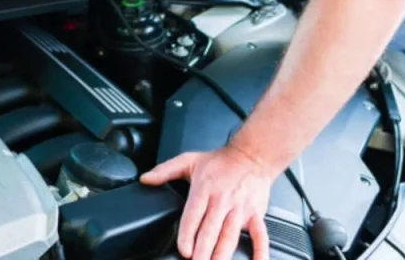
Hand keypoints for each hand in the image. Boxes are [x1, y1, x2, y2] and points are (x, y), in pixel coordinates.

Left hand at [140, 145, 272, 259]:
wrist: (252, 155)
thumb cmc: (221, 161)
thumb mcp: (189, 160)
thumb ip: (164, 170)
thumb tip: (145, 179)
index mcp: (204, 189)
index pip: (194, 216)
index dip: (188, 235)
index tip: (184, 250)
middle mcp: (222, 201)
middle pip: (211, 230)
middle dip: (204, 250)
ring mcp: (240, 209)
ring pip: (230, 235)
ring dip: (223, 253)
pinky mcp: (255, 214)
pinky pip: (260, 235)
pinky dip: (260, 250)